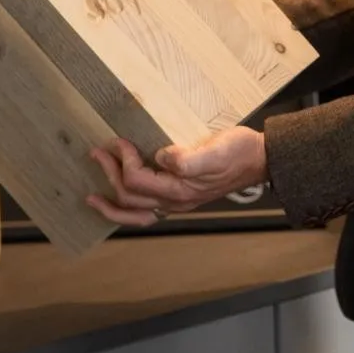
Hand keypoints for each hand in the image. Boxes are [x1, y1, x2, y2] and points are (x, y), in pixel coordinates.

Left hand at [84, 128, 267, 226]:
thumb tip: (162, 157)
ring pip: (134, 212)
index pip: (138, 181)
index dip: (124, 161)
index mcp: (179, 191)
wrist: (260, 160)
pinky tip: (121, 199)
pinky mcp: (180, 196)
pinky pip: (145, 210)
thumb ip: (188, 159)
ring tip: (93, 196)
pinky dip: (127, 208)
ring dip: (111, 202)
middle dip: (109, 176)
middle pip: (129, 198)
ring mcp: (176, 202)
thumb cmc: (240, 153)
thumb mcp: (216, 151)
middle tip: (97, 153)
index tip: (121, 140)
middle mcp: (174, 202)